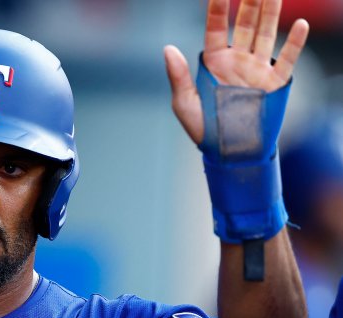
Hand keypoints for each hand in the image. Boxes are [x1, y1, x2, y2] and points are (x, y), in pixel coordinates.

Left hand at [164, 0, 308, 143]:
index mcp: (214, 61)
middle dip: (249, 2)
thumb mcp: (184, 103)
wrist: (228, 152)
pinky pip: (287, 59)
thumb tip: (167, 48)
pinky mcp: (275, 83)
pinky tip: (300, 24)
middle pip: (245, 23)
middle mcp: (237, 59)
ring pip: (266, 33)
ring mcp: (257, 69)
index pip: (214, 28)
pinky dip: (294, 42)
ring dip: (271, 12)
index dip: (216, 9)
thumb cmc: (203, 128)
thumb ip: (178, 75)